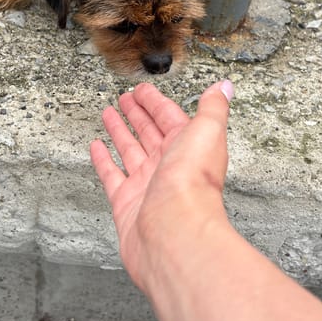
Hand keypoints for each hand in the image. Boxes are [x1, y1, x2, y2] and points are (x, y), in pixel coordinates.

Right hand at [90, 80, 232, 291]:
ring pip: (130, 151)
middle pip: (150, 133)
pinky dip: (103, 161)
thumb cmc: (192, 187)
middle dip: (138, 114)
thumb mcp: (207, 132)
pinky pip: (112, 175)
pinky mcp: (126, 203)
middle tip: (124, 99)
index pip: (170, 118)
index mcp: (187, 148)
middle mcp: (168, 166)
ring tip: (108, 114)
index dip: (156, 102)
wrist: (174, 232)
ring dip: (119, 131)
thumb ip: (213, 107)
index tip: (143, 90)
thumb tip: (224, 88)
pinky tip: (96, 147)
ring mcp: (147, 185)